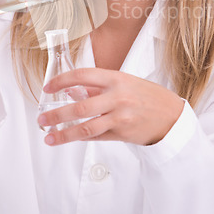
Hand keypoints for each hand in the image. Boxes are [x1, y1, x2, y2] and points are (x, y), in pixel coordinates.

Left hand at [37, 68, 184, 145]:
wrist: (171, 115)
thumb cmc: (146, 95)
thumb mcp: (124, 82)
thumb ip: (99, 86)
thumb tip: (72, 91)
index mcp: (116, 78)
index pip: (82, 76)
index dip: (61, 81)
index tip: (47, 88)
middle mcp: (117, 97)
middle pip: (79, 107)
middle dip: (56, 114)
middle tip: (42, 118)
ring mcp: (120, 117)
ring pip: (86, 128)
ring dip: (64, 134)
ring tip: (49, 137)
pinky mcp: (123, 133)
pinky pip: (97, 137)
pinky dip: (81, 138)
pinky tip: (69, 138)